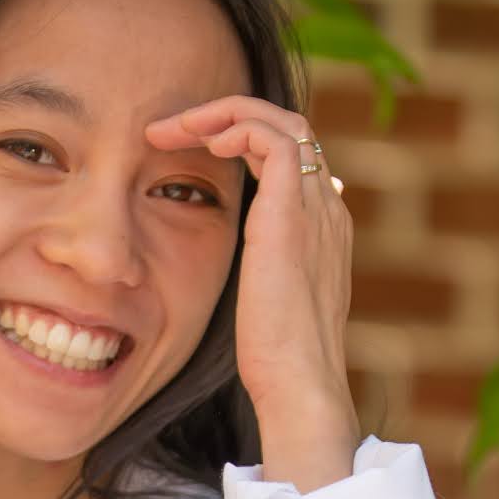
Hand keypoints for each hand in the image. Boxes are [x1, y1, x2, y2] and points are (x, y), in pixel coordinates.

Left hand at [146, 96, 358, 487]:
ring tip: (175, 128)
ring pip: (285, 121)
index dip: (241, 140)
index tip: (186, 151)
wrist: (298, 385)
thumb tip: (233, 259)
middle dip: (229, 116)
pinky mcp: (292, 215)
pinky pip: (275, 139)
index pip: (293, 157)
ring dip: (224, 113)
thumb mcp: (263, 299)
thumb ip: (258, 268)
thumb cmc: (274, 359)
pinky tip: (201, 144)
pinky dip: (237, 126)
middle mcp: (327, 209)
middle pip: (291, 128)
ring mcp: (316, 208)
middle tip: (171, 129)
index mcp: (322, 228)